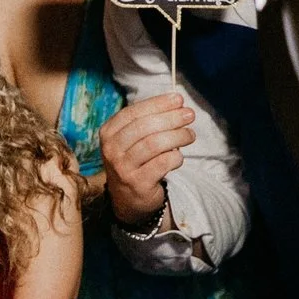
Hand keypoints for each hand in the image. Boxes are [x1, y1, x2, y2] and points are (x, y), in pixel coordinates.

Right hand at [97, 92, 195, 226]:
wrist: (128, 198)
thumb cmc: (135, 160)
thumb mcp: (132, 139)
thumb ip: (149, 120)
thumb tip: (177, 102)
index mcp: (108, 133)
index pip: (134, 112)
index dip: (158, 104)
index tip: (178, 100)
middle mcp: (112, 150)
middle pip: (145, 126)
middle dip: (171, 118)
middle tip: (189, 115)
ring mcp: (123, 168)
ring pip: (155, 144)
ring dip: (178, 136)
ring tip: (190, 135)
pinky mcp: (138, 183)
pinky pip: (162, 163)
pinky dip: (176, 157)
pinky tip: (179, 157)